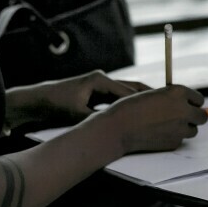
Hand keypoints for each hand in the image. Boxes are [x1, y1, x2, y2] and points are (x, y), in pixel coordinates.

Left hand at [5, 70, 147, 131]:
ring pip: (126, 93)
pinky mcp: (97, 92)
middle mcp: (102, 80)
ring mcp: (100, 85)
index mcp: (99, 81)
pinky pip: (118, 98)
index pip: (127, 92)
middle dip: (148, 97)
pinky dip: (128, 105)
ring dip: (140, 101)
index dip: (143, 101)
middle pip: (131, 88)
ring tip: (158, 110)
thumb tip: (114, 127)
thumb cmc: (57, 104)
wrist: (40, 99)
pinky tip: (138, 114)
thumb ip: (97, 118)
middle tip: (166, 106)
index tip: (158, 110)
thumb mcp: (78, 114)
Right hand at [99, 84, 207, 153]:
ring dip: (185, 128)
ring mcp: (180, 128)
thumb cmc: (131, 107)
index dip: (192, 102)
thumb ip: (171, 98)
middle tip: (184, 117)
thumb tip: (185, 105)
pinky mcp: (174, 142)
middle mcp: (183, 109)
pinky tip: (159, 134)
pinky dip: (173, 137)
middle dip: (194, 116)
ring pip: (193, 130)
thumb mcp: (154, 94)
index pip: (199, 99)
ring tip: (168, 125)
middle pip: (203, 116)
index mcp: (178, 92)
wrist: (119, 127)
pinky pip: (181, 140)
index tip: (186, 105)